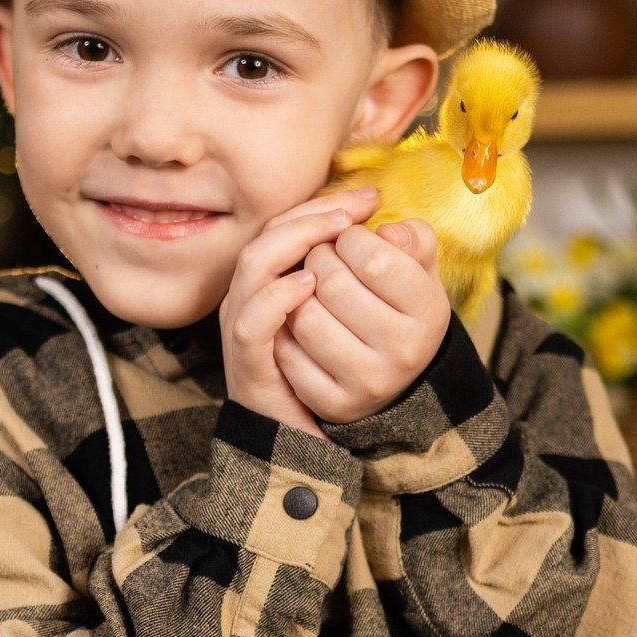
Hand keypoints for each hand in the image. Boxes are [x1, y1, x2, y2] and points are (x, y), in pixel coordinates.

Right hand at [220, 188, 378, 437]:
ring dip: (294, 242)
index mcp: (272, 281)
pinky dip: (277, 297)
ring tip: (336, 232)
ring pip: (254, 264)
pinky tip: (309, 283)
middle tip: (357, 208)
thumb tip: (393, 231)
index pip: (288, 223)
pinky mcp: (246, 361)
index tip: (371, 196)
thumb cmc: (331, 375)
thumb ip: (377, 276)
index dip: (325, 203)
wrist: (306, 440)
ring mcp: (243, 327)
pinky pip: (252, 320)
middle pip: (269, 233)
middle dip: (314, 214)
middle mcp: (250, 296)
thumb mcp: (356, 317)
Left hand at [275, 217, 450, 424]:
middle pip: (333, 284)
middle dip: (318, 259)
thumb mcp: (418, 270)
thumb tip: (387, 231)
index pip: (374, 258)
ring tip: (309, 291)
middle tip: (322, 262)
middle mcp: (404, 352)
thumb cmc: (398, 307)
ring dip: (297, 295)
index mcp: (429, 312)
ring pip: (305, 317)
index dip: (350, 238)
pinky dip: (285, 333)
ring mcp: (368, 382)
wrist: (393, 377)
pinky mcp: (333, 403)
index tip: (348, 242)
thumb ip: (413, 238)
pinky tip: (298, 325)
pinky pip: (288, 355)